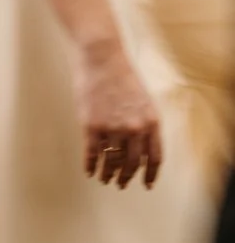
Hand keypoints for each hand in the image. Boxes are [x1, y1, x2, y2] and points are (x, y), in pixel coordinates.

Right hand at [75, 39, 161, 188]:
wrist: (101, 58)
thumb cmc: (122, 76)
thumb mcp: (144, 100)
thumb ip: (145, 124)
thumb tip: (140, 149)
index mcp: (151, 122)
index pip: (154, 157)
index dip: (150, 174)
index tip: (147, 184)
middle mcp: (134, 128)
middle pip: (131, 163)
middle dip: (126, 177)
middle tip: (121, 183)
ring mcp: (112, 128)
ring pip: (111, 161)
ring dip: (108, 173)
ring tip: (105, 178)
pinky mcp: (91, 126)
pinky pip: (92, 153)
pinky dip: (90, 165)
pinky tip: (89, 171)